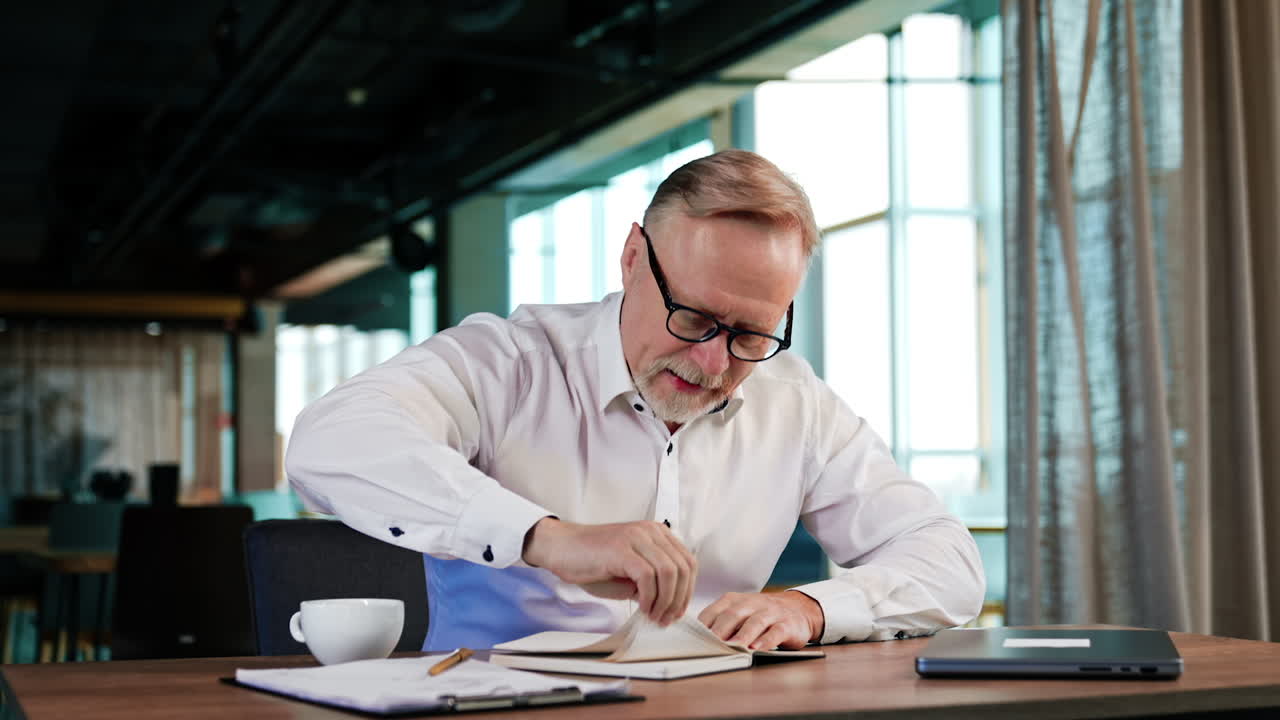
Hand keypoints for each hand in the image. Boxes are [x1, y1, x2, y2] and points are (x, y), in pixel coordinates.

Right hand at [522, 517, 695, 625]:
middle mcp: (650, 531)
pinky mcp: (622, 549)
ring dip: (665, 601)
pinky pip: (648, 576)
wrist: (561, 548)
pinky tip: (642, 607)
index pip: (688, 562)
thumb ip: (652, 582)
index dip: (687, 591)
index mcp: (656, 533)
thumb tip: (670, 604)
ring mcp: (636, 537)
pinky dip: (650, 597)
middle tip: (666, 618)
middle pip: (683, 567)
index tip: (677, 611)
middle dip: (679, 599)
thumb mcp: (630, 572)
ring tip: (653, 616)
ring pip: (669, 572)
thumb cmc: (592, 561)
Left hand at [698, 590, 823, 649]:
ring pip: (755, 622)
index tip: (694, 639)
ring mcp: (771, 613)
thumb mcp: (741, 613)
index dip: (704, 624)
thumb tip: (698, 641)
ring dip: (743, 634)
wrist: (798, 609)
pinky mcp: (788, 624)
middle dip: (721, 629)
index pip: (715, 610)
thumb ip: (722, 623)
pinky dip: (766, 640)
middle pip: (734, 614)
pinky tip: (758, 648)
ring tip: (734, 646)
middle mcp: (753, 603)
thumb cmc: (760, 615)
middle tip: (710, 645)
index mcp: (735, 600)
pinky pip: (776, 631)